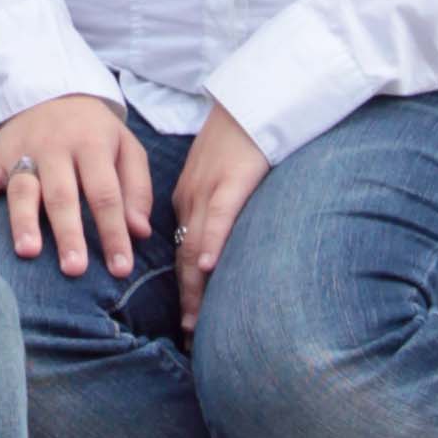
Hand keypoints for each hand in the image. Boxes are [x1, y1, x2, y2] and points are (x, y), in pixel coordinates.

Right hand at [0, 90, 154, 281]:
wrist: (52, 88)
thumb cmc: (94, 131)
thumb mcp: (126, 147)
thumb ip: (136, 188)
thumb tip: (139, 231)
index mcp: (91, 145)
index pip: (105, 193)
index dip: (113, 232)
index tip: (121, 269)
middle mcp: (55, 148)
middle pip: (62, 194)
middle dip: (68, 232)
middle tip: (74, 269)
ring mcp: (22, 152)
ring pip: (22, 189)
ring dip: (23, 220)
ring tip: (27, 252)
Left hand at [167, 107, 269, 335]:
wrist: (254, 96)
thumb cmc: (245, 137)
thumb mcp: (225, 178)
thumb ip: (220, 210)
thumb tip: (223, 250)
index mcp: (190, 200)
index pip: (183, 254)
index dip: (185, 293)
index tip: (186, 327)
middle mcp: (193, 198)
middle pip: (184, 258)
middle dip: (186, 302)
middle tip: (187, 340)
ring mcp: (210, 188)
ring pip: (196, 243)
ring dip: (194, 287)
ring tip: (193, 324)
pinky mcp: (233, 178)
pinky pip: (219, 214)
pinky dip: (211, 243)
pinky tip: (206, 268)